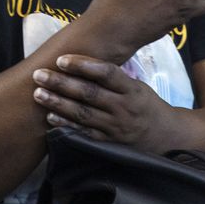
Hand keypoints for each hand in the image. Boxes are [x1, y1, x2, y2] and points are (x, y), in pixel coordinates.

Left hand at [31, 54, 182, 150]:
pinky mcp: (109, 144)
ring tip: (38, 93)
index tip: (61, 60)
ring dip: (58, 103)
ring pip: (83, 114)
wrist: (166, 137)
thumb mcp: (138, 87)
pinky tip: (50, 117)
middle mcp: (124, 108)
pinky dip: (66, 125)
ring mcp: (115, 128)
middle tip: (39, 74)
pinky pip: (84, 133)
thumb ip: (114, 78)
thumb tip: (82, 62)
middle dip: (61, 83)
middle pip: (89, 93)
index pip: (106, 73)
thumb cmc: (146, 106)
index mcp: (132, 89)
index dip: (83, 65)